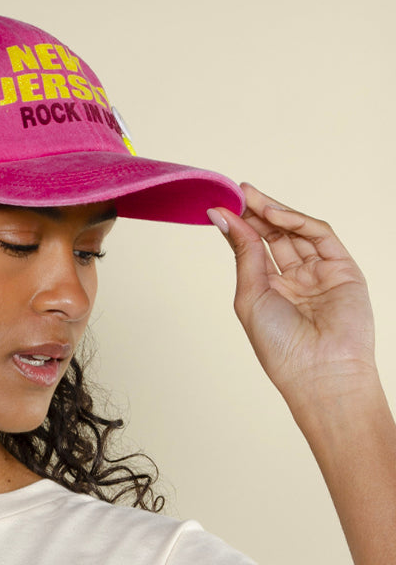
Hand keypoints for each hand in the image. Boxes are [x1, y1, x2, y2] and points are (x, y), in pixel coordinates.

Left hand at [209, 183, 376, 409]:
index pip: (253, 249)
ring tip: (251, 197)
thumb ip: (243, 253)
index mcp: (270, 290)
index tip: (221, 204)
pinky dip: (298, 221)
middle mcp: (295, 280)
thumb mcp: (250, 295)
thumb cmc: (280, 346)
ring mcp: (320, 273)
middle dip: (255, 212)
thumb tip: (222, 216)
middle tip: (238, 192)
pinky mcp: (343, 268)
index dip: (239, 226)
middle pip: (274, 235)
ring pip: (296, 231)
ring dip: (273, 212)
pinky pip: (321, 235)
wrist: (319, 372)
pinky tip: (275, 215)